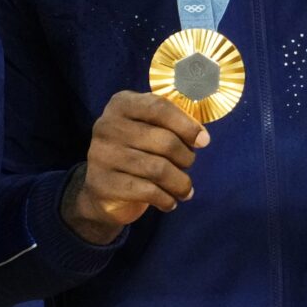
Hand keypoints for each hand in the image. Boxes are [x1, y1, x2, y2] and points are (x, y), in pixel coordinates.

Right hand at [61, 91, 209, 244]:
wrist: (103, 191)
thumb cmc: (136, 151)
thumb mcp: (149, 128)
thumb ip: (172, 124)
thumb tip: (201, 137)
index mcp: (121, 104)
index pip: (159, 107)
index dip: (187, 125)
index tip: (203, 141)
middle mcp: (107, 126)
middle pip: (165, 141)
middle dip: (186, 157)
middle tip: (188, 165)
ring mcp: (102, 155)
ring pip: (158, 169)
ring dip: (180, 183)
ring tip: (185, 189)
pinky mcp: (103, 184)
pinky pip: (147, 191)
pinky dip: (166, 199)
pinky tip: (170, 202)